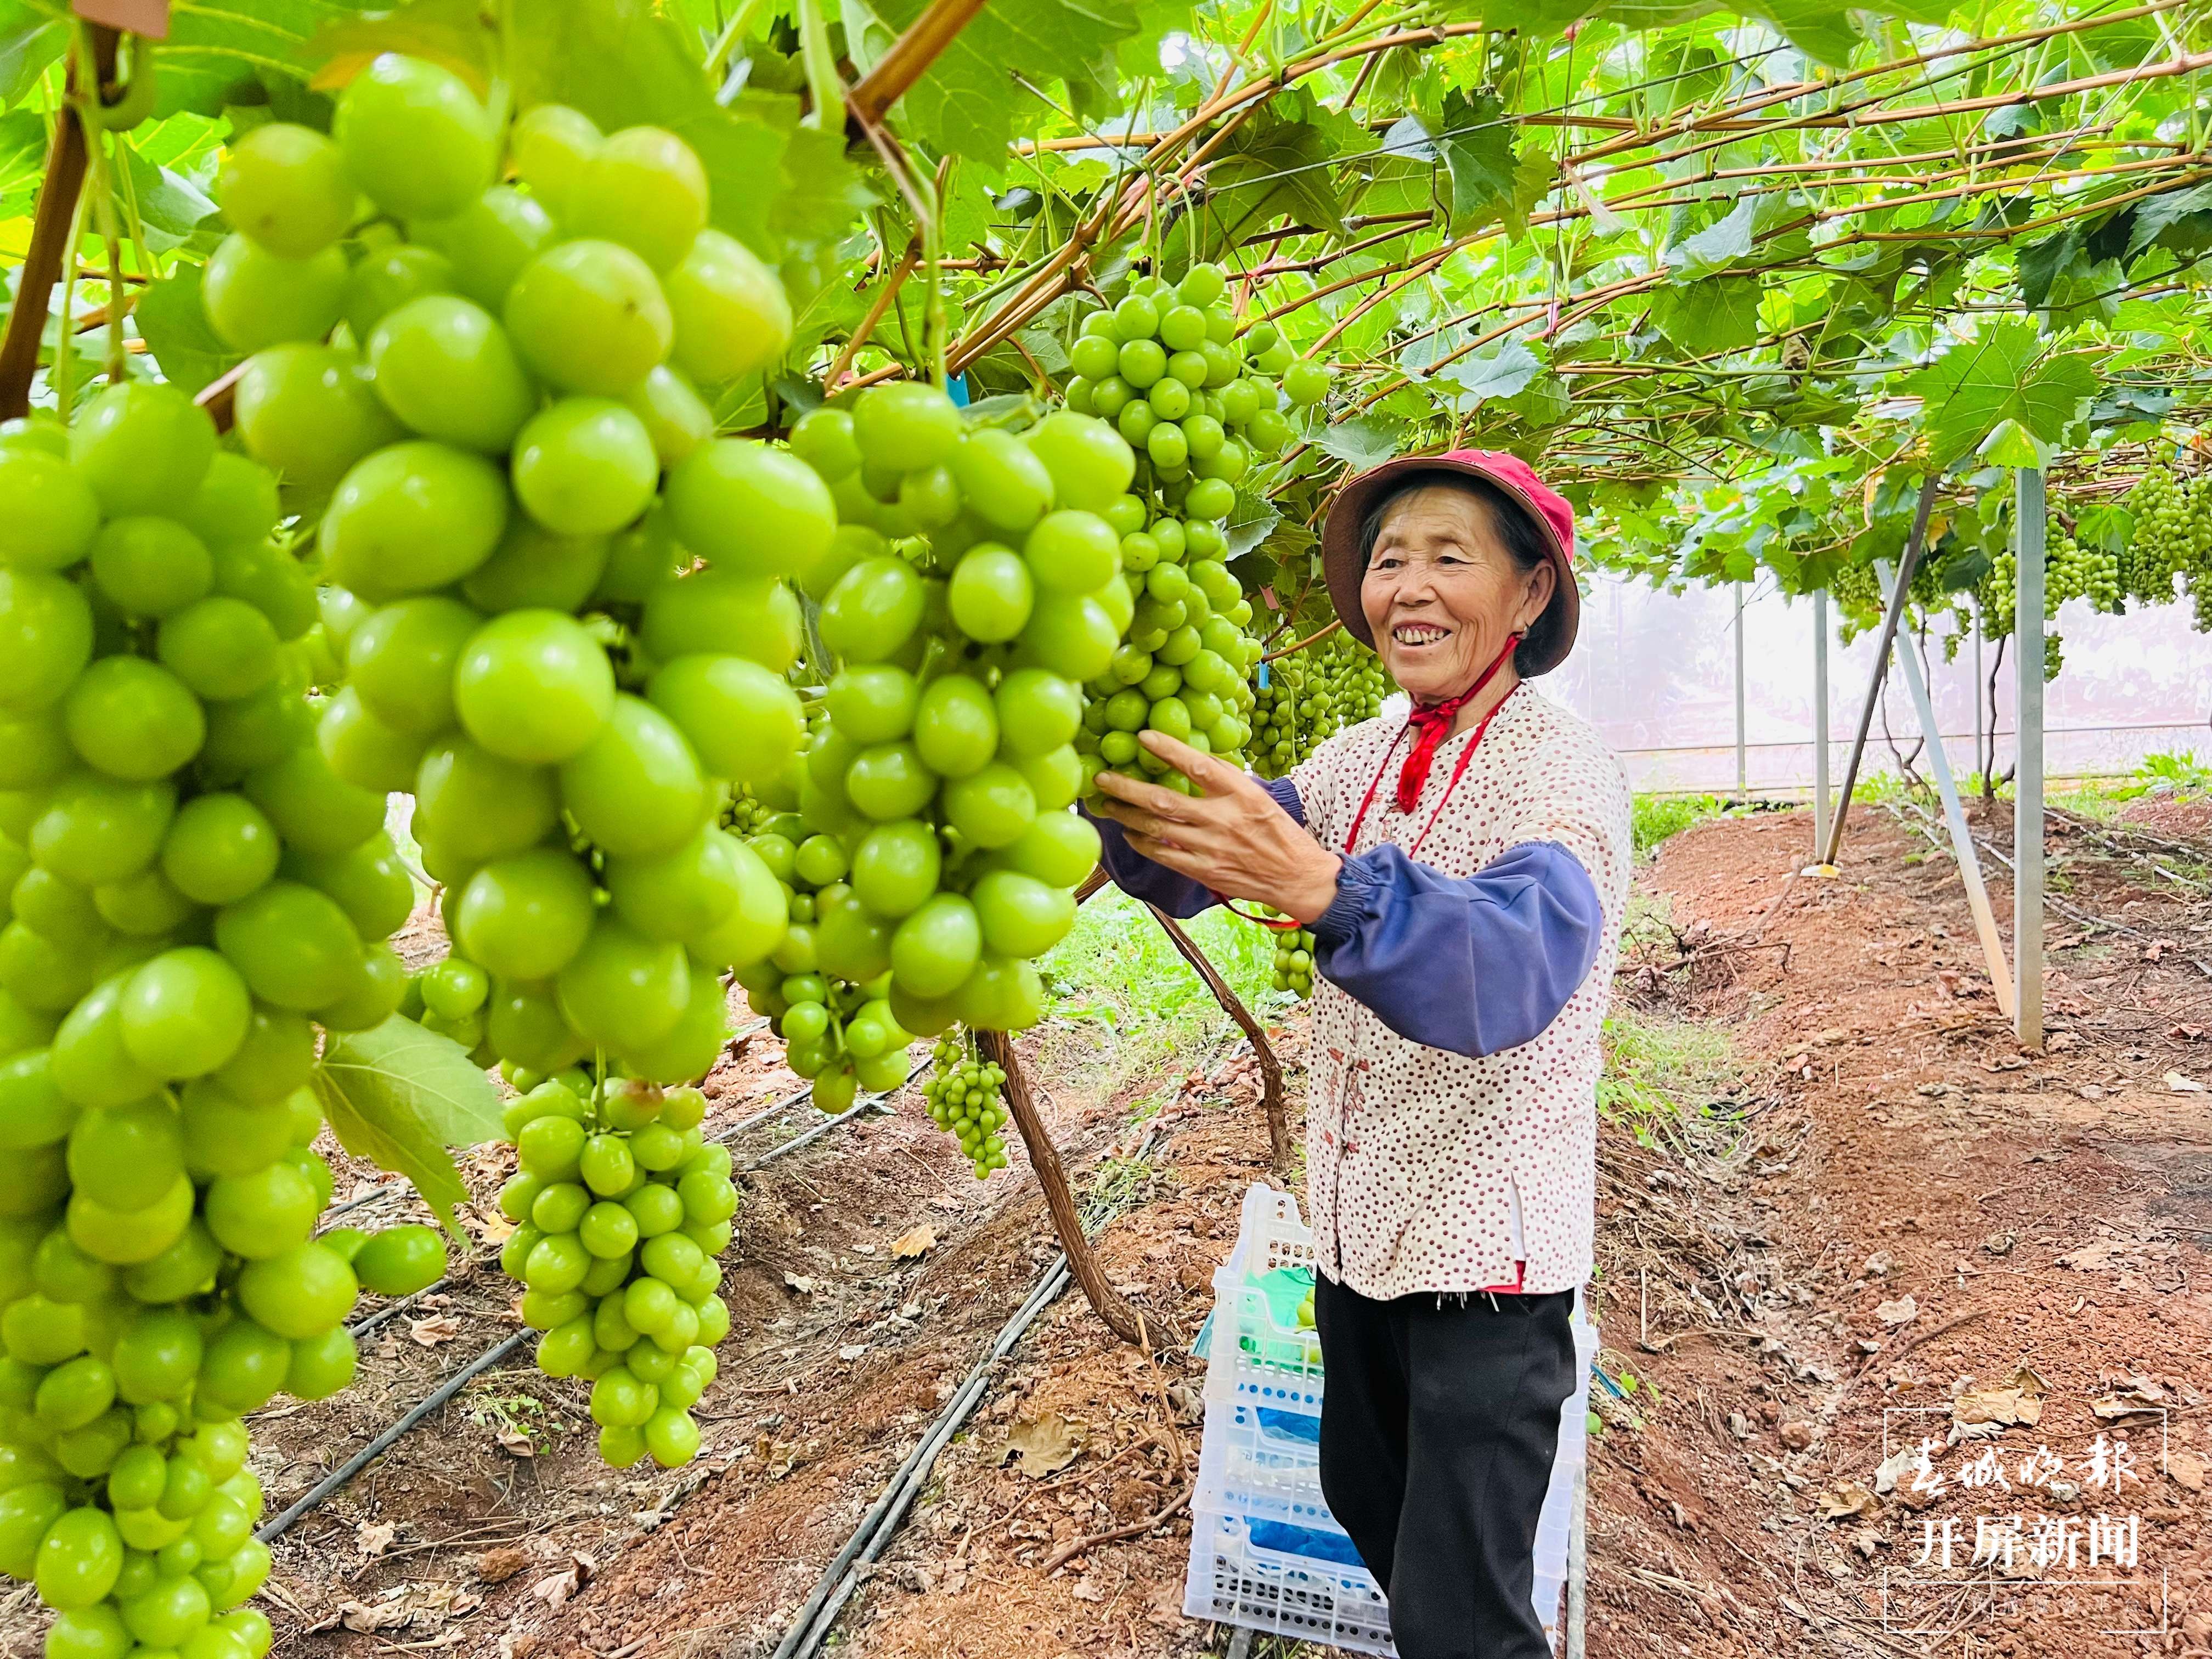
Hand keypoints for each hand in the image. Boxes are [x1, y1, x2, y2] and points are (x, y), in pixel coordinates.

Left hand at [1090, 732, 1342, 923]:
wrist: (1295, 877)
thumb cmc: (1276, 831)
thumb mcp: (1258, 796)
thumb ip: (1225, 778)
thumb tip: (1189, 756)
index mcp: (1241, 794)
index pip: (1199, 766)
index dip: (1168, 749)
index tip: (1143, 736)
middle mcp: (1223, 819)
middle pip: (1164, 800)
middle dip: (1127, 789)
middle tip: (1101, 779)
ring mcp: (1211, 847)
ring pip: (1156, 829)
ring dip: (1126, 816)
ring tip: (1107, 805)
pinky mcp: (1204, 871)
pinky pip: (1163, 855)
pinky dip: (1142, 843)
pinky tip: (1129, 833)